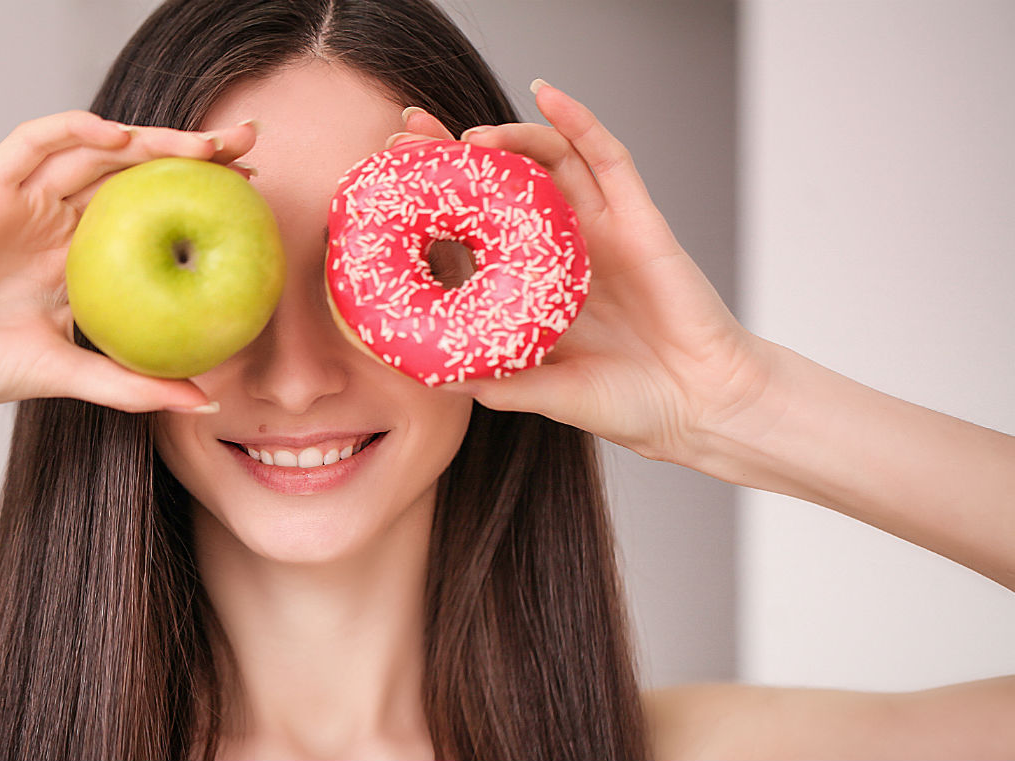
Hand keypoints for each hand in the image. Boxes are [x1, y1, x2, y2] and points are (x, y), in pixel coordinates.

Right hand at [0, 111, 259, 422]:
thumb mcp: (71, 377)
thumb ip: (133, 386)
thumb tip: (204, 403)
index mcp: (79, 262)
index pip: (151, 217)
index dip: (199, 199)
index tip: (252, 199)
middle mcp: (56, 224)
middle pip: (135, 173)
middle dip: (193, 154)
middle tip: (249, 147)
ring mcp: (23, 201)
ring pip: (96, 151)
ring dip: (151, 139)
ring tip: (204, 143)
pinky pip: (35, 141)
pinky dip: (77, 131)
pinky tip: (121, 139)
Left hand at [394, 86, 771, 463]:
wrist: (698, 407)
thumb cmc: (628, 404)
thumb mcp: (547, 394)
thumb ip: (498, 382)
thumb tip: (435, 377)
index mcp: (534, 285)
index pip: (472, 232)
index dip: (433, 206)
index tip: (389, 188)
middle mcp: (562, 249)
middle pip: (503, 184)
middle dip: (455, 157)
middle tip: (409, 136)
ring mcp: (600, 229)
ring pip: (549, 162)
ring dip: (508, 138)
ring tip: (469, 137)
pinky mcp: (640, 218)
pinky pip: (608, 158)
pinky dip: (579, 121)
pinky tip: (548, 96)